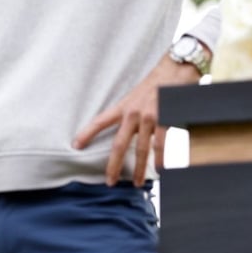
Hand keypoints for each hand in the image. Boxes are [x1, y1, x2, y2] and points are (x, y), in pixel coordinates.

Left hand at [72, 53, 202, 185]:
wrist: (176, 69)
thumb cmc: (158, 82)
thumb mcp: (137, 96)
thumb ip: (131, 114)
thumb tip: (129, 132)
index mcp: (124, 106)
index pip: (101, 121)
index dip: (87, 133)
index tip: (75, 145)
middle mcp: (133, 113)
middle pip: (119, 144)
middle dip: (113, 165)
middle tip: (110, 181)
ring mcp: (149, 117)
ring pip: (142, 149)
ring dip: (141, 169)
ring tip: (138, 183)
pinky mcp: (165, 119)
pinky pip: (162, 145)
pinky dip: (162, 160)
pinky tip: (161, 171)